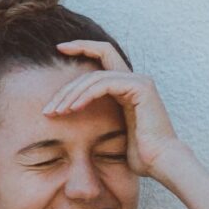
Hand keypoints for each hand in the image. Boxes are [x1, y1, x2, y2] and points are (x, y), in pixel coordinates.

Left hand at [45, 40, 189, 179]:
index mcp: (127, 86)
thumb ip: (98, 114)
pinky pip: (104, 84)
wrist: (160, 162)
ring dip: (71, 95)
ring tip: (56, 112)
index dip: (82, 47)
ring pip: (95, 77)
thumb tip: (70, 113)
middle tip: (47, 108)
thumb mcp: (112, 131)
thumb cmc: (139, 154)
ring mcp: (139, 81)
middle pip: (93, 67)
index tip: (60, 48)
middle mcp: (134, 79)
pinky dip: (85, 96)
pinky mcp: (140, 87)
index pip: (103, 55)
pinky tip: (73, 109)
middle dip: (67, 87)